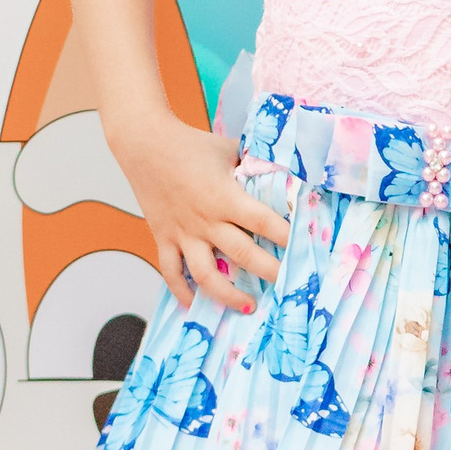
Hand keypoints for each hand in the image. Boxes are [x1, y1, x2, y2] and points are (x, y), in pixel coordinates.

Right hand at [111, 112, 291, 313]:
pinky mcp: (164, 238)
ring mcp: (183, 233)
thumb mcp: (229, 149)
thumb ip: (254, 164)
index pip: (263, 221)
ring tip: (249, 306)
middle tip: (289, 285)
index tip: (306, 248)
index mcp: (225, 196)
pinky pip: (171, 272)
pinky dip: (182, 291)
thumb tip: (283, 173)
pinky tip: (195, 304)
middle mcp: (206, 220)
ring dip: (228, 294)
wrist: (144, 143)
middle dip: (269, 272)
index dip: (286, 236)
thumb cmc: (191, 144)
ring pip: (206, 274)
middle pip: (243, 254)